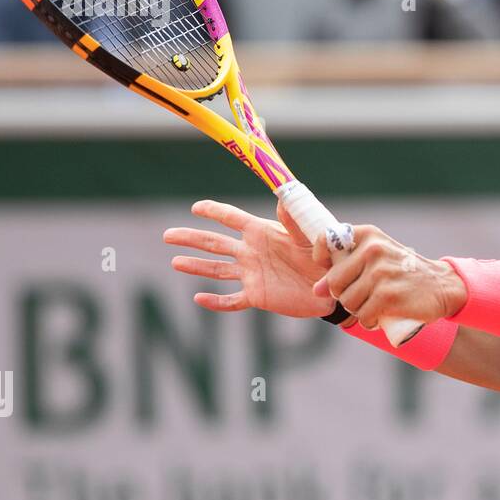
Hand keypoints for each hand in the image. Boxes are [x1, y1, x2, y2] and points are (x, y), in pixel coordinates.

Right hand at [164, 199, 335, 316]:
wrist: (333, 287)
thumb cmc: (323, 257)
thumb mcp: (309, 237)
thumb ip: (294, 221)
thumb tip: (283, 197)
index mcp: (262, 232)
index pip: (232, 218)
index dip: (214, 211)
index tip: (196, 207)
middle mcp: (252, 252)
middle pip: (215, 243)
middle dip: (191, 238)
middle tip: (167, 235)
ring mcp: (252, 274)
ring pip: (217, 269)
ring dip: (196, 266)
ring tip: (175, 262)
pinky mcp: (257, 296)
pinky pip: (232, 300)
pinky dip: (215, 301)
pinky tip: (198, 299)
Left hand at [309, 224, 466, 330]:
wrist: (441, 286)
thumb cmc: (403, 273)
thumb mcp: (377, 259)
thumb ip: (346, 268)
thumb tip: (317, 290)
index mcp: (367, 236)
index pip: (327, 240)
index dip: (323, 260)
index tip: (337, 273)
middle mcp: (373, 249)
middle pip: (335, 282)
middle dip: (345, 295)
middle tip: (364, 295)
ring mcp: (381, 272)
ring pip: (348, 302)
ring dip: (359, 310)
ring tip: (376, 304)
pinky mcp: (388, 294)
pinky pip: (363, 315)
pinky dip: (370, 321)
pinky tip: (381, 315)